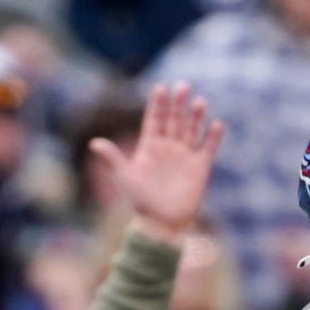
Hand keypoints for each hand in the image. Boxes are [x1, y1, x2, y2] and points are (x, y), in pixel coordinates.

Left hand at [94, 81, 220, 241]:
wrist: (161, 223)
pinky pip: (207, 148)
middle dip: (178, 104)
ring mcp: (185, 156)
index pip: (155, 119)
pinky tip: (216, 124)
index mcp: (150, 146)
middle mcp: (168, 147)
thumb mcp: (125, 177)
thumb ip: (113, 158)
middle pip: (174, 120)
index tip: (160, 88)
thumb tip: (93, 142)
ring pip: (191, 130)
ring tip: (199, 102)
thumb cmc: (141, 201)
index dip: (157, 104)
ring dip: (195, 116)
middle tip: (182, 86)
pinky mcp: (200, 167)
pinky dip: (212, 137)